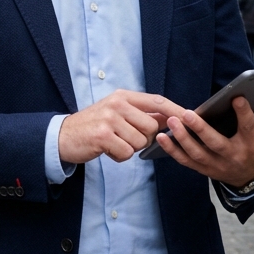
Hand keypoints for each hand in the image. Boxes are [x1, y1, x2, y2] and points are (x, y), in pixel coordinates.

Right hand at [58, 91, 179, 164]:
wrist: (63, 136)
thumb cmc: (93, 126)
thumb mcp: (115, 112)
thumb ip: (139, 113)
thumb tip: (168, 120)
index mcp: (122, 96)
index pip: (157, 101)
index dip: (175, 111)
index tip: (190, 118)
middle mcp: (117, 104)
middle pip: (151, 127)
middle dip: (143, 138)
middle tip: (125, 137)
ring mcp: (109, 119)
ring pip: (140, 142)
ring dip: (129, 148)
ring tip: (113, 142)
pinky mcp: (102, 135)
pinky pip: (126, 153)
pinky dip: (119, 156)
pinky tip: (107, 149)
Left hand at [157, 95, 253, 187]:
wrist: (246, 176)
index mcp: (251, 144)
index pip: (248, 128)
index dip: (244, 113)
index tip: (237, 98)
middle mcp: (232, 155)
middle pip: (216, 143)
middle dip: (201, 129)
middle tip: (187, 113)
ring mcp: (215, 164)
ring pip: (197, 153)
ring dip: (182, 138)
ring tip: (172, 121)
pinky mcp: (201, 168)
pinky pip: (184, 160)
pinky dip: (172, 150)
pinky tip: (161, 137)